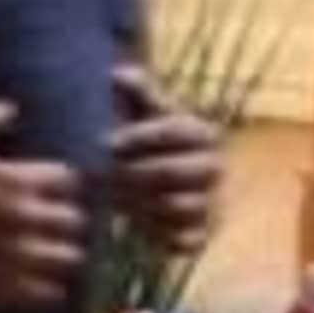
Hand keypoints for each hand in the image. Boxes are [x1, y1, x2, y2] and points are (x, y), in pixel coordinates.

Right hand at [0, 101, 85, 310]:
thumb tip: (11, 107)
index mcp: (15, 181)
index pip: (68, 180)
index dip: (58, 185)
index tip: (42, 191)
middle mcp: (22, 218)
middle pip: (73, 220)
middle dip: (63, 220)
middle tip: (47, 224)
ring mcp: (14, 257)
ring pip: (68, 258)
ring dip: (59, 254)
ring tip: (44, 253)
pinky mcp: (3, 288)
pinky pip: (47, 292)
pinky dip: (46, 287)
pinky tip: (31, 279)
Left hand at [109, 66, 222, 256]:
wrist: (177, 194)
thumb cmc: (154, 149)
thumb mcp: (147, 118)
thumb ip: (137, 93)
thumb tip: (116, 73)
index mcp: (204, 133)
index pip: (169, 131)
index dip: (134, 137)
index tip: (103, 143)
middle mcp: (215, 167)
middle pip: (167, 171)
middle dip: (128, 175)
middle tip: (98, 178)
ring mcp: (213, 204)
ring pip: (171, 207)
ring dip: (136, 205)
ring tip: (108, 201)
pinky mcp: (203, 237)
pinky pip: (178, 239)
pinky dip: (154, 235)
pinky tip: (133, 227)